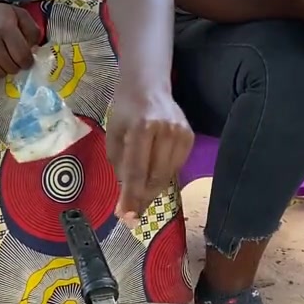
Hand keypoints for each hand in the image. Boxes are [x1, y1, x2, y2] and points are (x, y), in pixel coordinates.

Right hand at [0, 0, 39, 79]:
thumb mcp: (17, 14)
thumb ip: (31, 30)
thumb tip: (35, 50)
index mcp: (6, 26)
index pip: (23, 56)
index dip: (27, 62)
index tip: (25, 61)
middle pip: (10, 67)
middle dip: (15, 66)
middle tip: (12, 60)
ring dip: (2, 70)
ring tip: (1, 61)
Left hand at [106, 85, 193, 221]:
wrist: (149, 86)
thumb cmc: (126, 110)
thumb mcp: (114, 134)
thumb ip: (119, 163)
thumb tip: (127, 194)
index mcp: (142, 127)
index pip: (137, 170)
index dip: (131, 196)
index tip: (126, 216)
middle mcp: (165, 130)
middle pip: (155, 176)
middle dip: (142, 198)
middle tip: (132, 214)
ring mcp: (181, 133)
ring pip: (168, 175)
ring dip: (152, 191)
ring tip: (140, 198)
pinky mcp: (190, 137)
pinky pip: (177, 167)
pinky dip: (164, 176)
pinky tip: (153, 178)